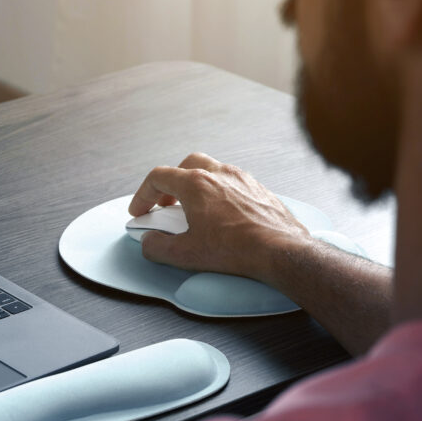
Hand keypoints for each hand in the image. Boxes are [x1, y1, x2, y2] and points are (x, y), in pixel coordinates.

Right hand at [128, 153, 312, 283]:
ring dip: (196, 187)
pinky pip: (232, 183)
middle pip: (185, 166)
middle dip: (170, 184)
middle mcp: (219, 174)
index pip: (158, 178)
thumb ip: (158, 247)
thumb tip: (149, 242)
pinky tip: (221, 215)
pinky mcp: (259, 190)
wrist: (280, 251)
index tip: (140, 211)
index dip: (143, 195)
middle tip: (165, 205)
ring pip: (211, 170)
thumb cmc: (237, 249)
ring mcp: (242, 179)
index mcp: (196, 184)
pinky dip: (219, 193)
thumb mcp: (185, 254)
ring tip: (193, 210)